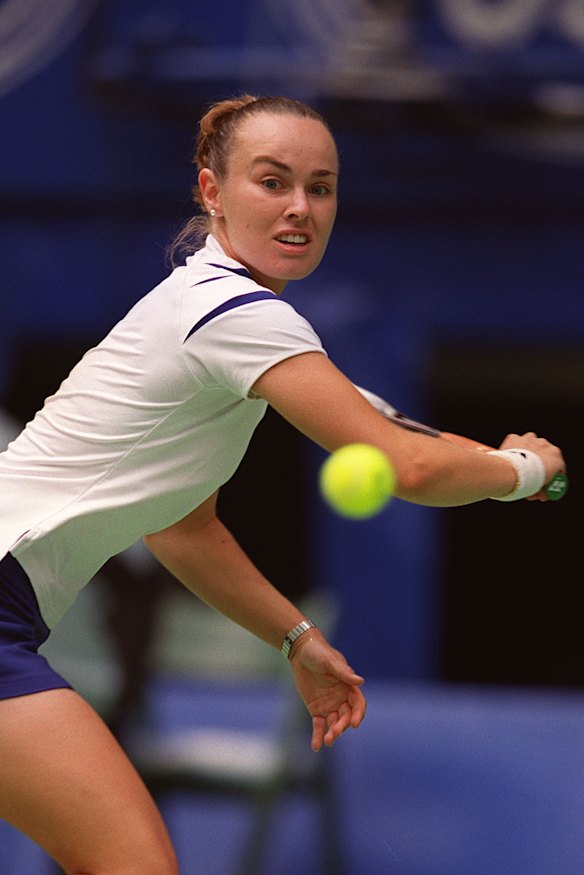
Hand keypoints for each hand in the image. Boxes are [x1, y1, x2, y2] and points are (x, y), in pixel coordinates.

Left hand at [288, 631, 365, 750]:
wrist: (300, 651)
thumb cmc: (319, 652)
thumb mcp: (330, 661)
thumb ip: (344, 673)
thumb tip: (361, 682)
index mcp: (349, 686)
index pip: (358, 704)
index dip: (358, 714)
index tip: (354, 724)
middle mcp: (342, 698)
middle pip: (346, 716)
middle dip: (342, 726)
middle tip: (334, 733)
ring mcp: (329, 705)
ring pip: (334, 723)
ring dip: (332, 733)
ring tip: (327, 742)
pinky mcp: (316, 709)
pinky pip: (319, 725)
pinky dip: (318, 736)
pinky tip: (316, 747)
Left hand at [498, 432, 565, 500]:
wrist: (513, 472)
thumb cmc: (529, 481)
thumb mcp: (543, 489)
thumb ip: (545, 488)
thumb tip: (541, 493)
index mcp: (556, 455)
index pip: (556, 466)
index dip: (550, 477)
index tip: (543, 485)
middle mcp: (544, 443)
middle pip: (542, 456)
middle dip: (537, 467)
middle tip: (530, 480)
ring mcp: (529, 439)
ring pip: (530, 447)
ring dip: (526, 456)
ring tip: (519, 470)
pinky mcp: (515, 438)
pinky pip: (516, 443)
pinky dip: (513, 450)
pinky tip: (511, 460)